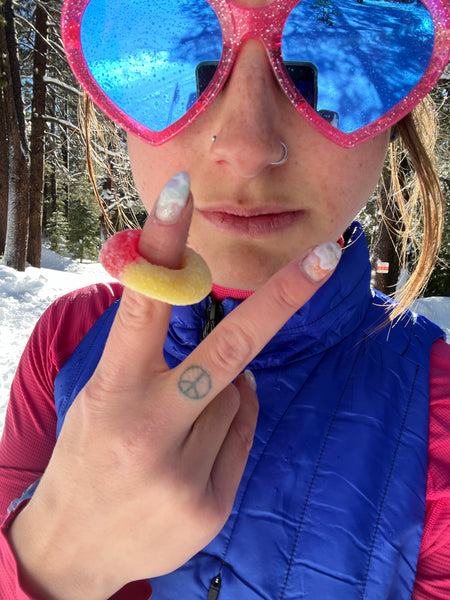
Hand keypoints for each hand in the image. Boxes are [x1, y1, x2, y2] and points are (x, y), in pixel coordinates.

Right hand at [8, 173, 340, 599]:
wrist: (73, 548)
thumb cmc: (88, 456)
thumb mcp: (100, 400)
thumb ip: (155, 364)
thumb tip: (236, 349)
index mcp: (112, 393)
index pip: (142, 305)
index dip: (162, 245)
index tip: (181, 192)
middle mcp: (150, 431)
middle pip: (232, 349)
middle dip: (282, 298)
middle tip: (326, 256)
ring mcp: (185, 473)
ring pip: (240, 391)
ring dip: (221, 392)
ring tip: (175, 429)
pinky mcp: (212, 505)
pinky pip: (246, 429)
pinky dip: (230, 424)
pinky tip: (191, 455)